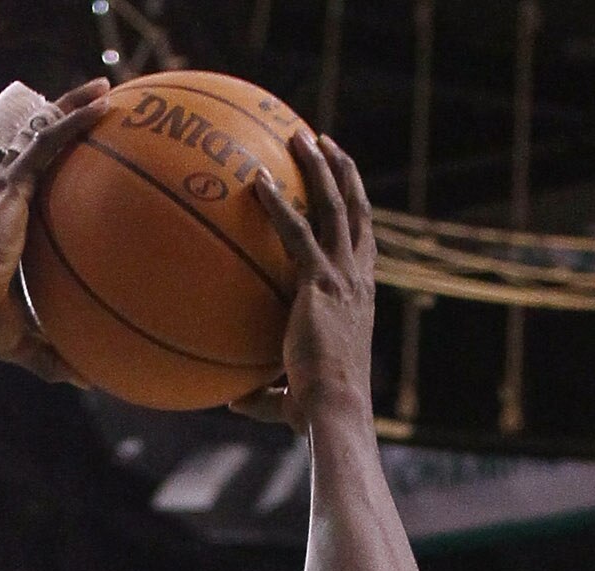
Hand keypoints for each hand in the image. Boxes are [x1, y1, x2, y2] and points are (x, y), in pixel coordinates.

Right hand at [0, 80, 110, 378]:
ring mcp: (7, 185)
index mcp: (9, 220)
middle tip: (100, 107)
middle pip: (37, 144)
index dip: (56, 161)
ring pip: (42, 130)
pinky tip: (102, 106)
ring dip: (73, 106)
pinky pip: (47, 141)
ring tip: (105, 90)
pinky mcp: (10, 183)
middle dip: (65, 119)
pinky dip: (74, 120)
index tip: (84, 152)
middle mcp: (6, 194)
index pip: (32, 181)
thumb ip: (56, 352)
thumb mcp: (28, 339)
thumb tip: (89, 378)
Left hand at [231, 131, 376, 427]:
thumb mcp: (290, 399)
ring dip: (319, 167)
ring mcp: (342, 276)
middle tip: (321, 141)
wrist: (334, 409)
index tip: (340, 183)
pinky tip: (256, 182)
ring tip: (301, 136)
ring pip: (335, 205)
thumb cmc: (316, 412)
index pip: (361, 241)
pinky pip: (298, 232)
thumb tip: (233, 401)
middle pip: (355, 208)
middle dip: (341, 170)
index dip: (353, 207)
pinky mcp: (321, 283)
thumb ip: (264, 393)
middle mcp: (357, 277)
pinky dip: (278, 205)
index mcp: (359, 296)